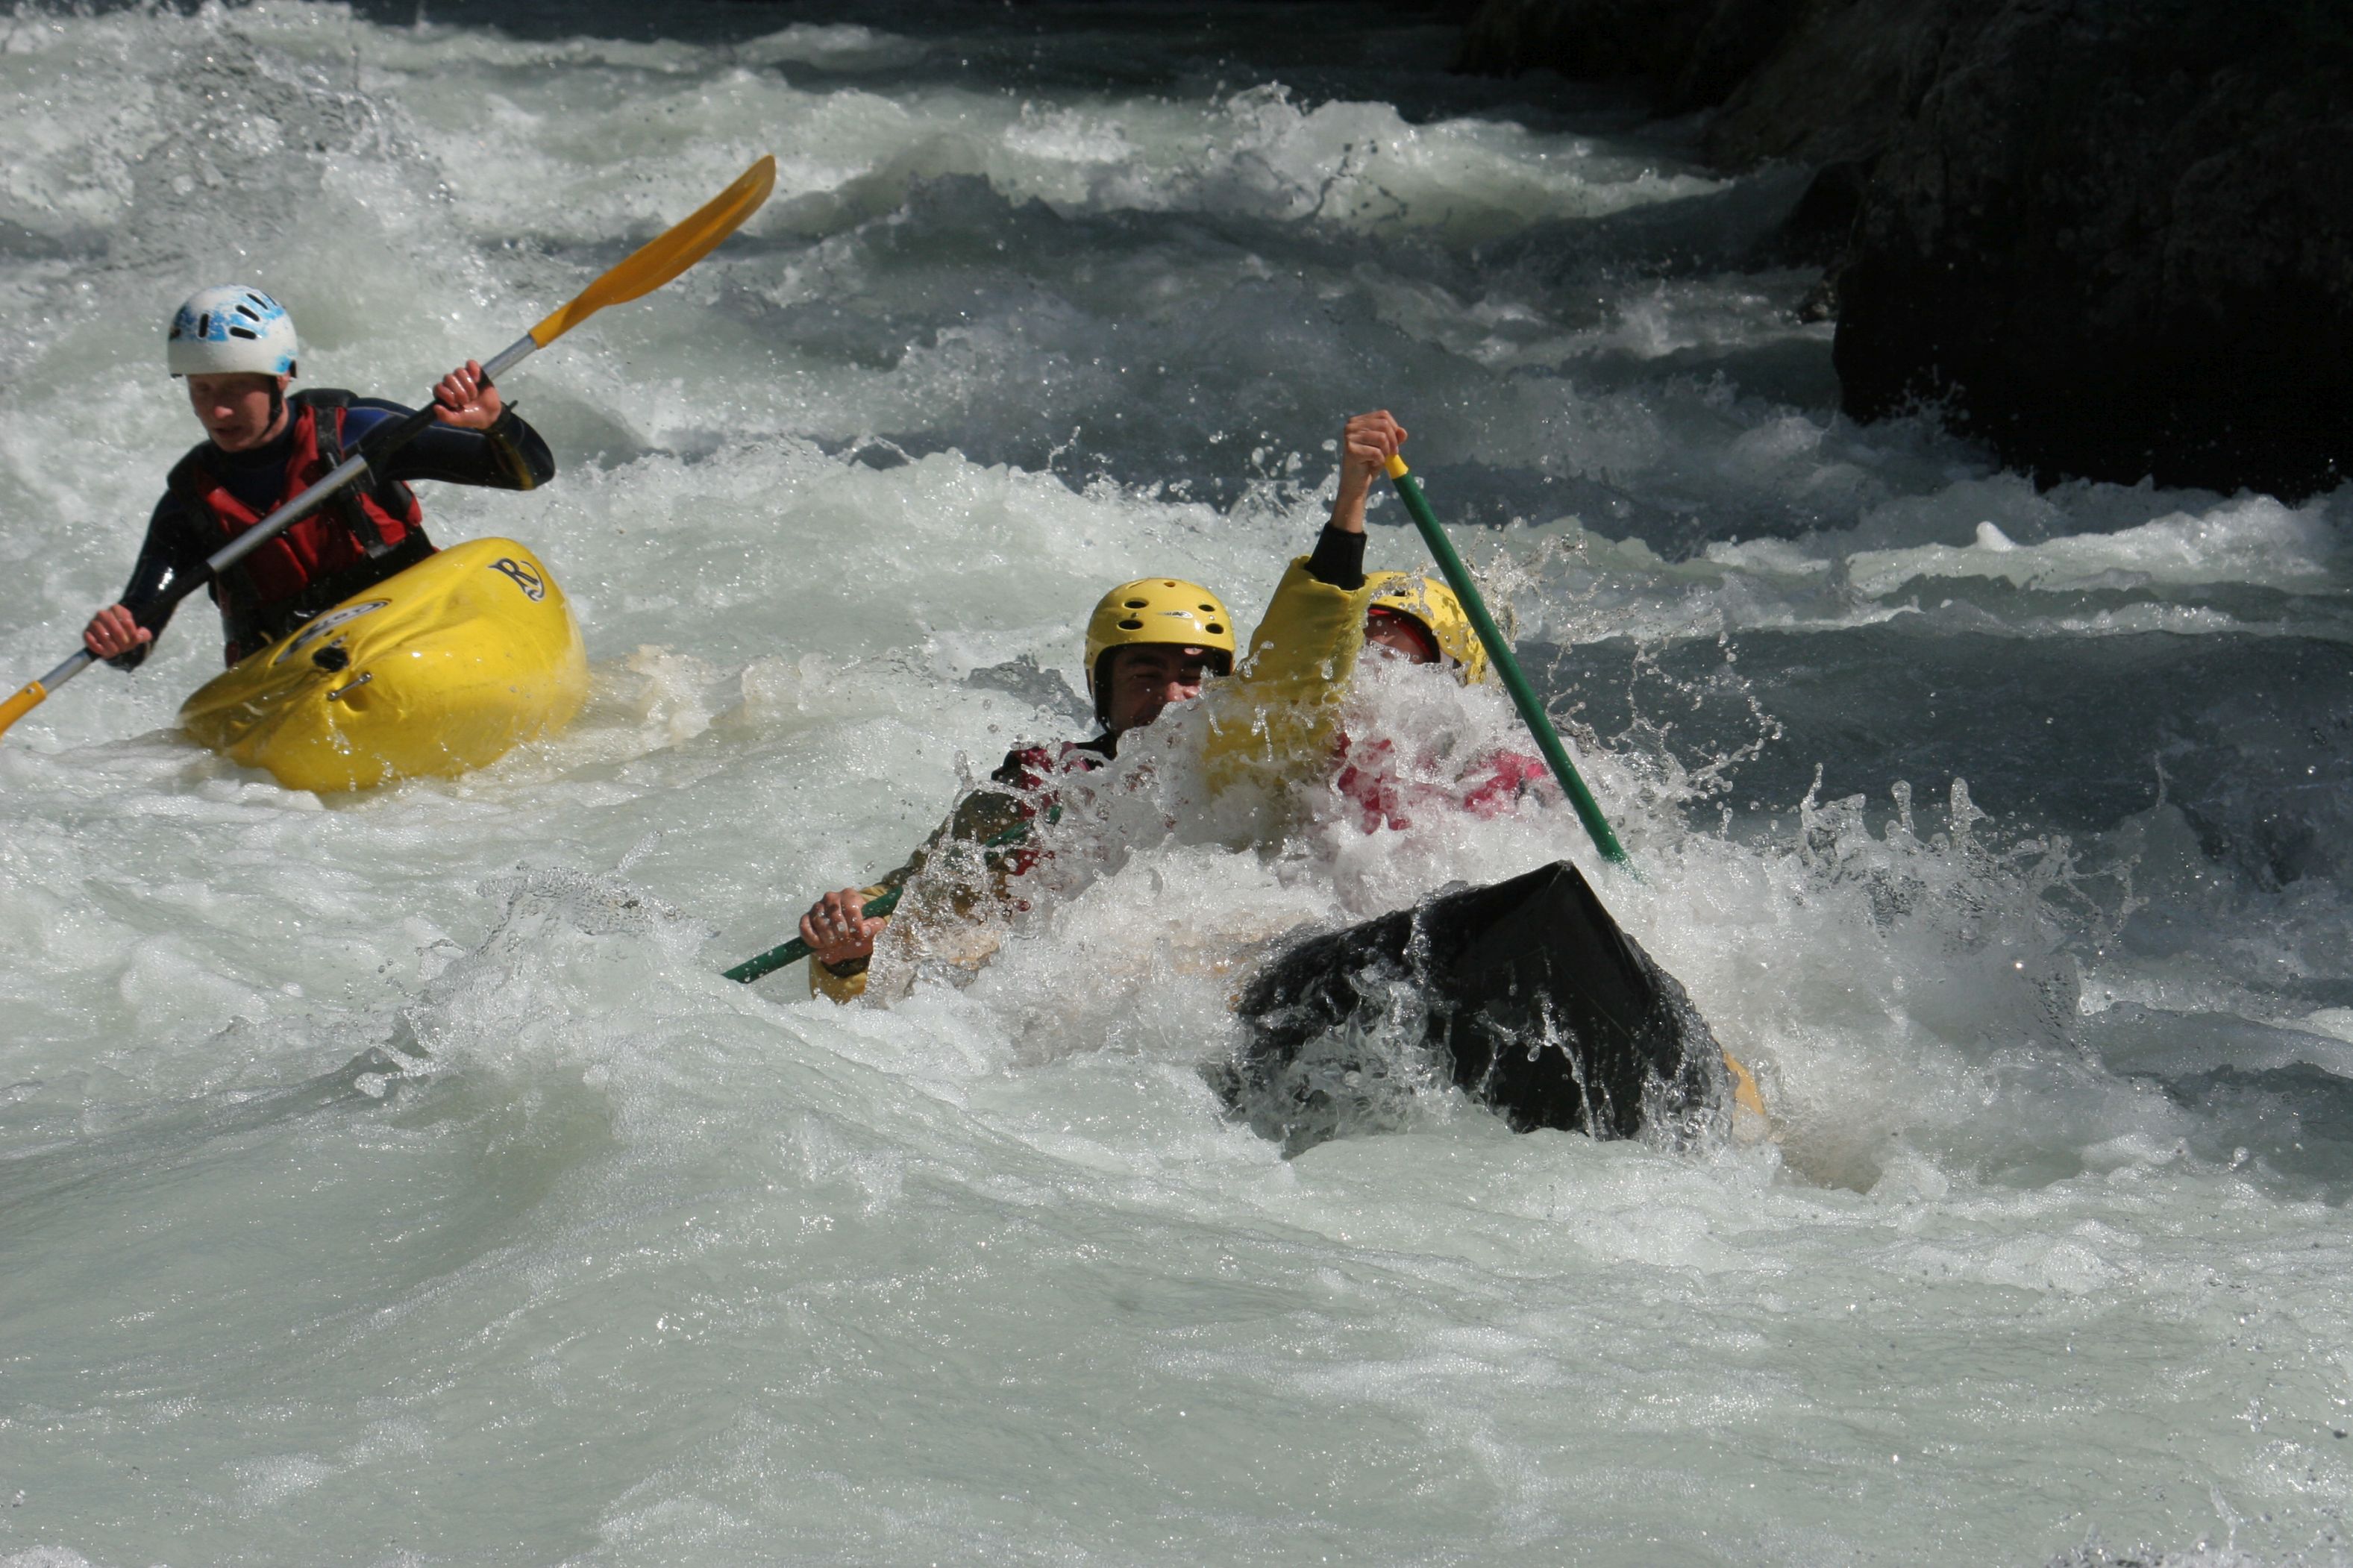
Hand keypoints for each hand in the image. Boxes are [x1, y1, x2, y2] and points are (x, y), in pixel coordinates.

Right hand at [83, 604, 152, 660]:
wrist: (113, 641)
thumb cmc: (126, 636)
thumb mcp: (138, 634)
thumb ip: (143, 634)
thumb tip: (139, 636)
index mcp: (118, 609)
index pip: (126, 620)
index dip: (132, 633)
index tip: (135, 640)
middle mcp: (103, 613)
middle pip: (114, 627)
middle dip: (121, 640)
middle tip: (124, 648)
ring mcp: (93, 622)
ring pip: (102, 633)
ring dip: (110, 645)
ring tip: (115, 651)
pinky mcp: (86, 632)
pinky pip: (89, 638)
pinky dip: (96, 646)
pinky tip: (103, 651)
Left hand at [431, 359, 503, 429]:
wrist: (489, 415)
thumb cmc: (471, 417)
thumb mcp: (458, 420)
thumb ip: (446, 417)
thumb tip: (436, 407)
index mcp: (445, 393)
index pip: (438, 387)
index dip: (446, 394)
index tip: (455, 404)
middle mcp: (451, 383)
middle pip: (449, 378)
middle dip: (460, 392)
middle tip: (467, 401)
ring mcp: (463, 376)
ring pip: (459, 371)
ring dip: (468, 385)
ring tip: (474, 395)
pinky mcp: (475, 372)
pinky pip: (471, 363)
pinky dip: (474, 370)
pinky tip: (477, 379)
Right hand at [798, 887, 885, 967]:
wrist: (844, 942)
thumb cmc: (858, 933)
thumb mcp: (872, 931)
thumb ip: (876, 927)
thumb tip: (871, 927)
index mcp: (850, 896)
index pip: (852, 909)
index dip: (856, 926)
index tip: (859, 936)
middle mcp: (832, 897)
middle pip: (835, 916)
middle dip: (842, 934)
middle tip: (846, 942)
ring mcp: (817, 907)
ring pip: (820, 922)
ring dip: (828, 938)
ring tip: (835, 944)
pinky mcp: (806, 918)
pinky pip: (805, 928)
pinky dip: (813, 939)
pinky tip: (821, 944)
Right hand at [1331, 409, 1406, 533]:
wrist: (1356, 484)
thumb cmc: (1369, 464)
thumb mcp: (1385, 448)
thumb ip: (1394, 438)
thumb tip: (1403, 432)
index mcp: (1358, 421)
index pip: (1383, 415)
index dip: (1394, 428)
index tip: (1396, 444)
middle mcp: (1351, 426)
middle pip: (1384, 424)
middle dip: (1393, 441)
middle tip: (1392, 454)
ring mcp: (1349, 437)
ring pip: (1381, 437)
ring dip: (1386, 451)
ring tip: (1379, 459)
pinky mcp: (1350, 450)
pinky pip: (1376, 452)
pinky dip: (1379, 460)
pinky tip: (1371, 465)